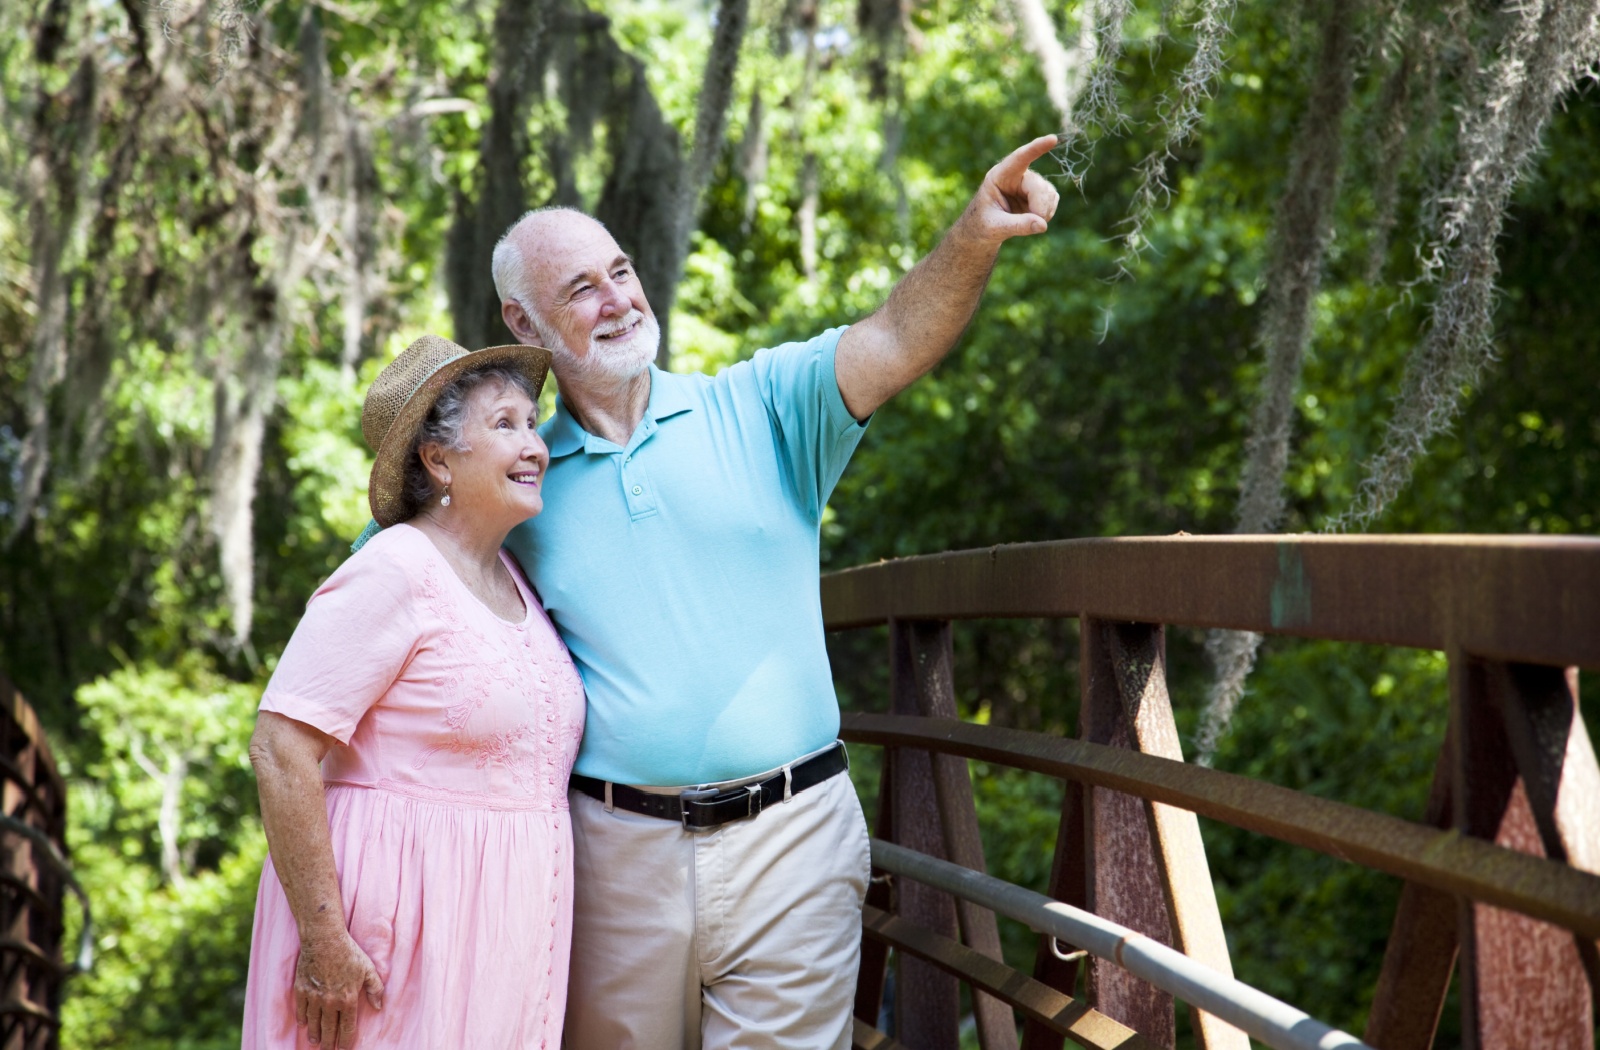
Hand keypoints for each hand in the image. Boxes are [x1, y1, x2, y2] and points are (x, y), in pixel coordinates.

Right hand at [294, 930, 384, 1047]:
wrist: (324, 940)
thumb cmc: (349, 952)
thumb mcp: (368, 969)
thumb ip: (375, 989)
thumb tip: (378, 1006)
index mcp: (348, 999)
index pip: (347, 1028)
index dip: (345, 1041)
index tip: (344, 1048)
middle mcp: (330, 1002)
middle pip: (328, 1030)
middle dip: (329, 1043)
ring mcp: (314, 997)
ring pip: (313, 1023)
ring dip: (315, 1034)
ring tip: (316, 1041)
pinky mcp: (301, 990)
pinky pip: (301, 1011)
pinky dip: (303, 1019)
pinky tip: (304, 1024)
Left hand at [961, 134, 1061, 243]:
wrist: (981, 231)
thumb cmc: (982, 225)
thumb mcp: (995, 227)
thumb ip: (1018, 225)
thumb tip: (1043, 224)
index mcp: (999, 176)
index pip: (1019, 158)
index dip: (1036, 148)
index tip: (1052, 139)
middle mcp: (1016, 175)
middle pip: (1037, 185)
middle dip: (1039, 206)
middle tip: (1035, 223)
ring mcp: (1029, 184)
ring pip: (1048, 192)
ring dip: (1043, 211)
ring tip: (1028, 224)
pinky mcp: (1038, 194)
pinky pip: (1052, 199)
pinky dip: (1047, 213)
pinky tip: (1035, 220)